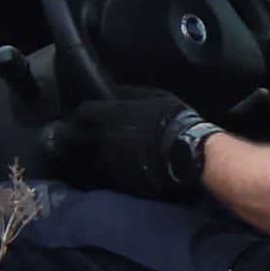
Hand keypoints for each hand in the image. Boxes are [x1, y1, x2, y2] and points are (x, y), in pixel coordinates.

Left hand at [50, 93, 209, 197]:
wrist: (187, 154)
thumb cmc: (174, 122)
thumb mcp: (157, 97)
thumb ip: (132, 93)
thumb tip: (118, 91)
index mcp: (111, 114)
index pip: (84, 112)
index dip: (88, 114)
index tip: (93, 116)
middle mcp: (104, 137)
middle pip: (82, 136)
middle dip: (88, 135)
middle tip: (100, 135)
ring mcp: (108, 160)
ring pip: (90, 157)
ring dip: (96, 154)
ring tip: (109, 154)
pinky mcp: (117, 180)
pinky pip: (103, 174)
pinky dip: (108, 171)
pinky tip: (119, 168)